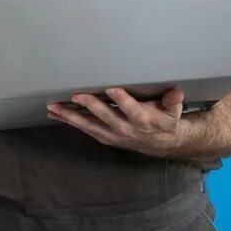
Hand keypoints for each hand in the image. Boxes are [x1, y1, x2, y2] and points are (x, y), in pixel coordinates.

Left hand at [47, 88, 187, 156]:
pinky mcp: (103, 136)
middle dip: (91, 105)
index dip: (121, 100)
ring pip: (89, 125)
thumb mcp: (173, 110)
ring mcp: (112, 134)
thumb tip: (177, 93)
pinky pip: (85, 128)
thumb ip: (173, 100)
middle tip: (77, 95)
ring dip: (71, 116)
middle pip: (106, 116)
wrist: (159, 142)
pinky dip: (70, 121)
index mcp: (142, 120)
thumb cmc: (164, 119)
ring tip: (54, 107)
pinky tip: (56, 114)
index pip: (131, 109)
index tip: (111, 88)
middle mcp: (125, 128)